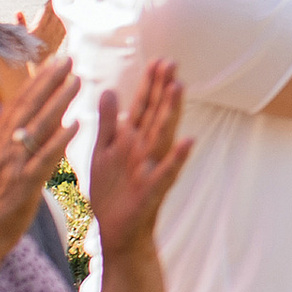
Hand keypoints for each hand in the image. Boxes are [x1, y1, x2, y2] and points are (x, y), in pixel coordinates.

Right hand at [0, 44, 75, 261]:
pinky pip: (44, 159)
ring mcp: (11, 167)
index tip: (51, 62)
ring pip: (38, 128)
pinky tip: (76, 125)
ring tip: (77, 81)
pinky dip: (59, 140)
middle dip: (49, 82)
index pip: (16, 105)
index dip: (35, 82)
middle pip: (27, 109)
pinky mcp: (22, 186)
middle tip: (69, 60)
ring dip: (58, 102)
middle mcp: (0, 150)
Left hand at [87, 59, 190, 259]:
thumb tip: (108, 90)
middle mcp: (145, 149)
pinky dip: (177, 157)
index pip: (143, 106)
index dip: (150, 85)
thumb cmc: (111, 191)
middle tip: (172, 64)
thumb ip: (107, 123)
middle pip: (156, 114)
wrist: (117, 231)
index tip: (159, 61)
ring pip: (162, 135)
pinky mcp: (153, 189)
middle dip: (163, 89)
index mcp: (132, 139)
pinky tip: (189, 141)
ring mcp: (151, 167)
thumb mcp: (102, 152)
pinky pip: (167, 171)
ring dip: (171, 112)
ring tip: (178, 88)